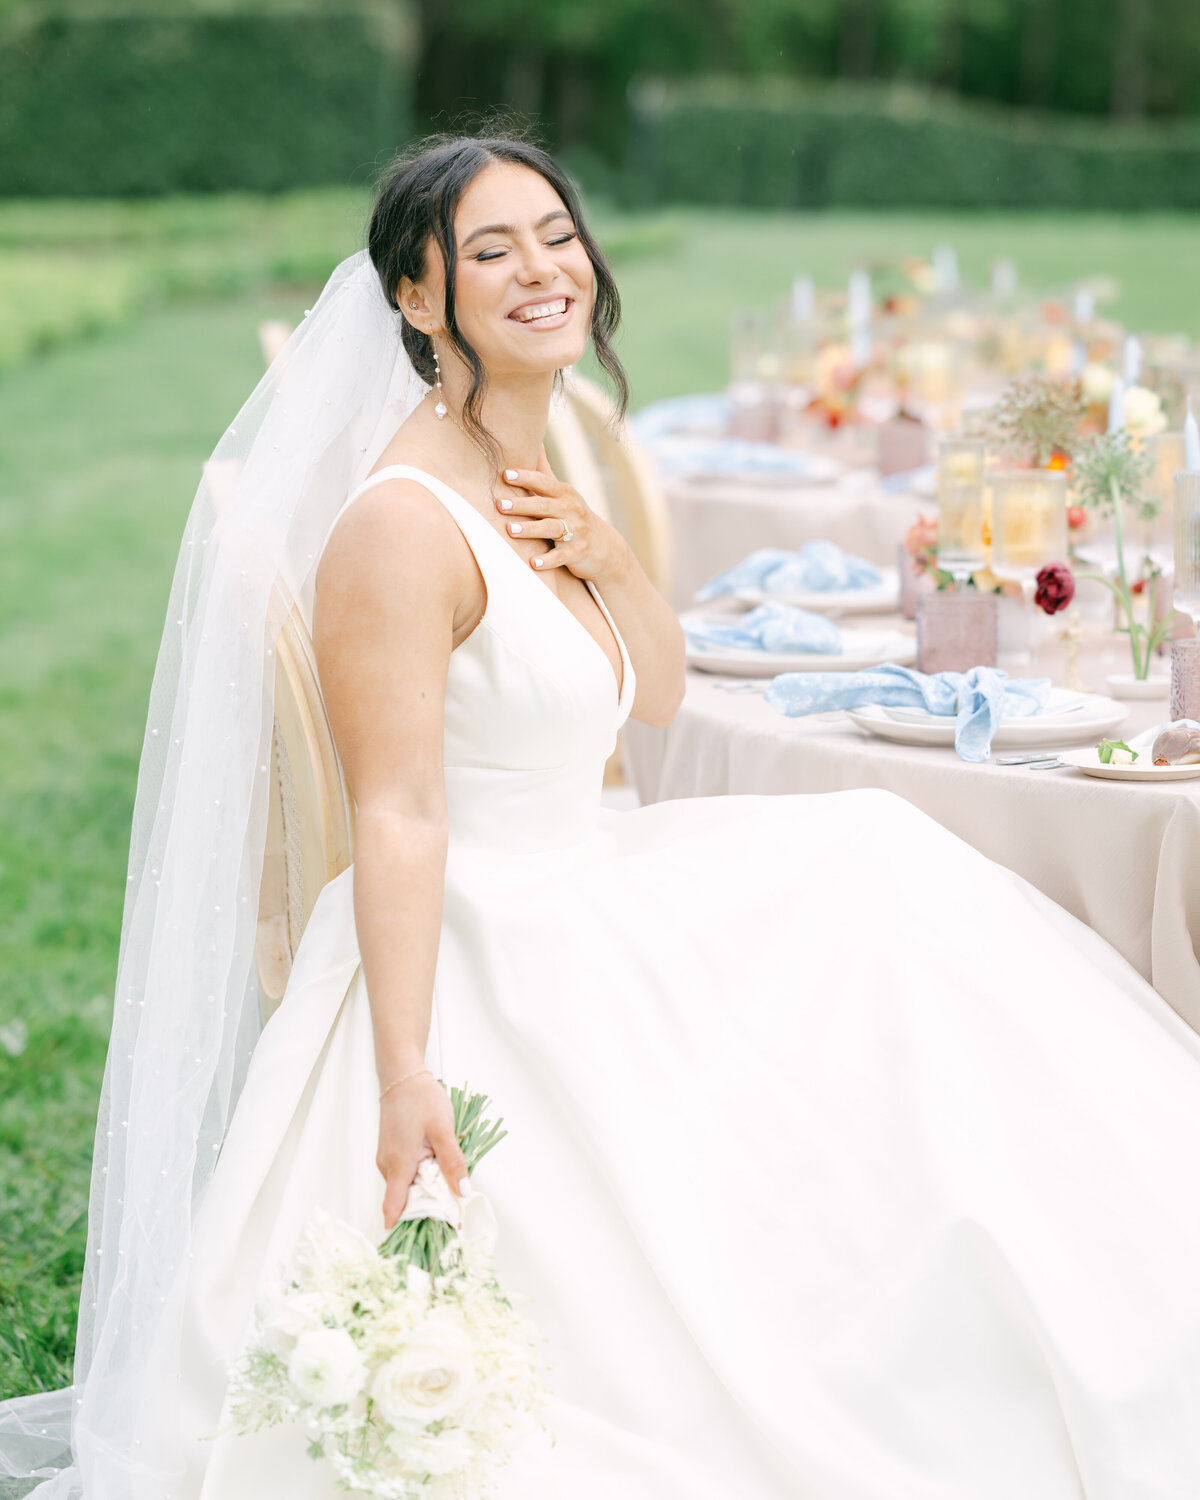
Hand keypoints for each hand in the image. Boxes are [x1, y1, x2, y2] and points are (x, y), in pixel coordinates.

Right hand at [376, 1072, 468, 1229]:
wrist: (403, 1076)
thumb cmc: (420, 1098)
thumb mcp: (443, 1129)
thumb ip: (453, 1162)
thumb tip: (462, 1192)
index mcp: (398, 1165)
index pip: (395, 1209)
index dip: (413, 1225)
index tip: (436, 1232)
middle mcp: (387, 1168)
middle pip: (406, 1201)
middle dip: (430, 1206)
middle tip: (456, 1204)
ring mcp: (388, 1161)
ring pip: (408, 1187)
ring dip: (428, 1189)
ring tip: (450, 1179)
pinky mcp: (392, 1154)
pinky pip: (406, 1175)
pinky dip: (422, 1176)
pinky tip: (437, 1164)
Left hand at [497, 457, 629, 583]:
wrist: (604, 547)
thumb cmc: (574, 516)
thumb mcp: (563, 493)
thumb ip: (545, 471)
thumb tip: (534, 441)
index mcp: (565, 494)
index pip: (543, 483)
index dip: (525, 477)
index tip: (505, 474)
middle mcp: (571, 510)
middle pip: (543, 505)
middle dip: (521, 504)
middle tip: (499, 504)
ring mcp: (576, 532)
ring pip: (551, 529)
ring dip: (530, 530)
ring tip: (510, 530)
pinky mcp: (577, 553)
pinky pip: (561, 556)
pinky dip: (548, 560)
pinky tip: (533, 564)